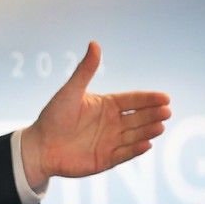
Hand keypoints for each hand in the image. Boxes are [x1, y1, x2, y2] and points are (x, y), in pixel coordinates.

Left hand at [20, 41, 170, 189]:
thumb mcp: (70, 92)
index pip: (133, 100)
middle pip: (139, 117)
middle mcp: (113, 123)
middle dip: (153, 115)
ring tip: (160, 126)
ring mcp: (111, 142)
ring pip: (135, 135)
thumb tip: (94, 43)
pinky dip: (135, 150)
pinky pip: (124, 154)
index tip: (165, 97)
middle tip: (166, 111)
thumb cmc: (53, 116)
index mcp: (107, 105)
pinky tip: (146, 144)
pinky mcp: (106, 159)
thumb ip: (85, 70)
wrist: (38, 146)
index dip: (149, 99)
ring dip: (148, 131)